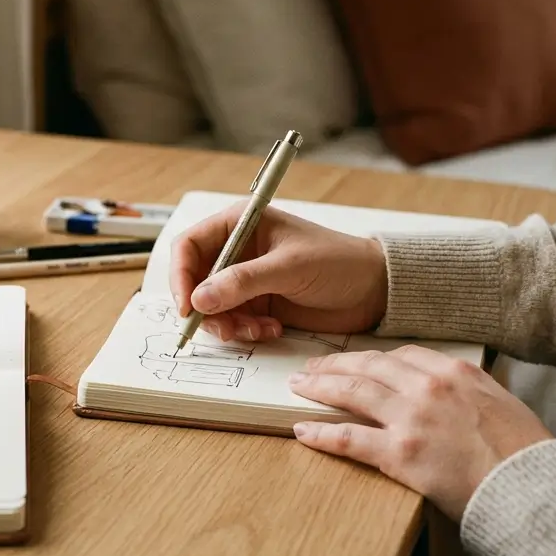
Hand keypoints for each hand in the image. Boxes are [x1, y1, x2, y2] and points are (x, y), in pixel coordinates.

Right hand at [169, 201, 387, 341]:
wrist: (374, 290)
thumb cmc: (338, 262)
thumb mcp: (289, 268)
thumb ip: (243, 282)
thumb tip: (199, 299)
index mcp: (240, 224)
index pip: (189, 246)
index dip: (181, 276)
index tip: (187, 305)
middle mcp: (237, 251)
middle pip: (195, 282)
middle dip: (205, 308)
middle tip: (224, 328)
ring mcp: (246, 280)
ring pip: (211, 307)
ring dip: (227, 324)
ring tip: (256, 330)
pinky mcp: (257, 304)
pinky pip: (233, 322)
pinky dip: (245, 331)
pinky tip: (271, 329)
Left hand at [288, 345, 553, 520]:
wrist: (532, 487)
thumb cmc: (524, 453)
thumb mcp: (501, 404)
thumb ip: (470, 391)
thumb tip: (454, 394)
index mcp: (456, 372)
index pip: (401, 355)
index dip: (371, 357)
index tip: (356, 361)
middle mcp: (428, 387)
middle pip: (369, 366)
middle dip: (336, 364)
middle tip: (312, 368)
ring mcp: (411, 418)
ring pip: (352, 392)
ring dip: (320, 387)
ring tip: (299, 387)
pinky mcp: (399, 453)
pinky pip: (347, 438)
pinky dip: (321, 433)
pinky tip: (302, 430)